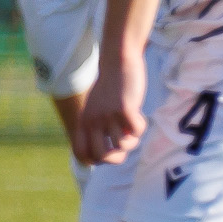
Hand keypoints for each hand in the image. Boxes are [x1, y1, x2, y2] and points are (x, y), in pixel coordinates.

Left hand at [74, 50, 145, 165]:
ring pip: (123, 145)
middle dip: (117, 157)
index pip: (81, 154)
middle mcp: (93, 120)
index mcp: (84, 122)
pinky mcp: (124, 108)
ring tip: (132, 124)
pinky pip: (136, 132)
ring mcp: (108, 115)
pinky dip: (141, 127)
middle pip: (101, 156)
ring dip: (133, 139)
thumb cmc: (111, 87)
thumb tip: (112, 154)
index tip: (107, 151)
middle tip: (124, 143)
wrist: (118, 60)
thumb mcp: (96, 108)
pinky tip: (139, 115)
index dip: (95, 161)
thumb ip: (97, 128)